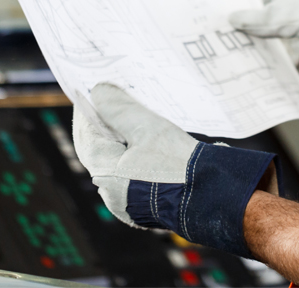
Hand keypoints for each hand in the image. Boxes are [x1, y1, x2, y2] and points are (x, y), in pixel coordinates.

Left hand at [73, 83, 277, 256]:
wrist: (212, 196)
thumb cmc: (178, 163)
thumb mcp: (148, 127)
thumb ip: (120, 109)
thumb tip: (99, 92)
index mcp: (107, 174)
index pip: (87, 137)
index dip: (86, 112)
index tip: (88, 92)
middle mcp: (112, 193)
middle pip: (99, 152)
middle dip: (101, 127)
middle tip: (105, 102)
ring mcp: (129, 203)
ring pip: (116, 163)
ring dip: (118, 141)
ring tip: (126, 117)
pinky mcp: (147, 205)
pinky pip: (131, 174)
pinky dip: (132, 155)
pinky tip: (144, 143)